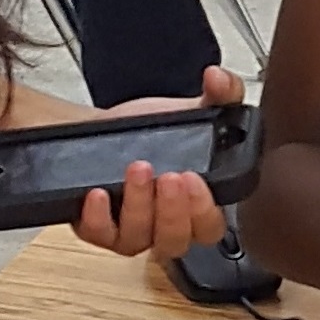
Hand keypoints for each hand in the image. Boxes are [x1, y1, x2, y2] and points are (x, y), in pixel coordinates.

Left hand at [74, 65, 244, 260]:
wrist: (112, 128)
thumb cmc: (156, 130)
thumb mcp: (194, 109)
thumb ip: (220, 93)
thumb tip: (218, 77)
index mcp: (197, 207)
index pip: (209, 228)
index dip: (204, 211)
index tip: (194, 178)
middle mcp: (165, 226)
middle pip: (175, 242)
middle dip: (173, 212)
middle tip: (170, 177)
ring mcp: (131, 230)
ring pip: (138, 241)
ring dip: (139, 207)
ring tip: (137, 168)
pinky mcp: (98, 227)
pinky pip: (98, 235)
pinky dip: (98, 218)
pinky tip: (100, 193)